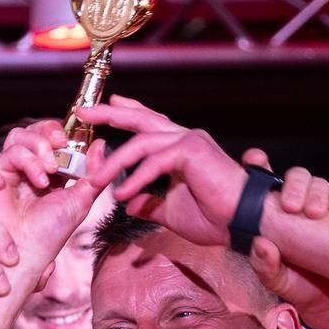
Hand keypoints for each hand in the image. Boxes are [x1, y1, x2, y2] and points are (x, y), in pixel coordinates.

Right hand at [0, 120, 106, 277]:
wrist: (29, 253)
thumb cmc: (51, 233)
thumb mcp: (81, 199)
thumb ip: (93, 173)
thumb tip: (100, 144)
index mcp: (49, 172)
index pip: (51, 138)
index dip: (60, 132)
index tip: (72, 141)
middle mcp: (27, 169)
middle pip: (31, 131)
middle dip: (46, 132)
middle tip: (60, 144)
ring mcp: (9, 173)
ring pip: (16, 138)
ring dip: (36, 148)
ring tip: (49, 173)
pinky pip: (5, 155)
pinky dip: (22, 161)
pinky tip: (36, 181)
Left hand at [78, 95, 245, 246]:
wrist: (244, 221)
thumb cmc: (216, 217)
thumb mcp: (172, 212)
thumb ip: (150, 204)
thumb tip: (129, 203)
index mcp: (180, 148)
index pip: (149, 124)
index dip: (128, 112)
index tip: (108, 107)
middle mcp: (184, 137)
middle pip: (141, 119)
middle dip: (110, 114)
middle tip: (84, 110)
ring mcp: (188, 140)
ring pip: (141, 143)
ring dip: (114, 163)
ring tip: (96, 181)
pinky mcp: (191, 150)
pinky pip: (154, 162)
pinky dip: (136, 178)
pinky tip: (122, 194)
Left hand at [256, 167, 328, 328]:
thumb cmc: (300, 289)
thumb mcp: (277, 282)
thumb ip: (265, 267)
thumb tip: (261, 243)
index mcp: (273, 218)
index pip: (263, 183)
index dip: (259, 166)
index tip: (255, 161)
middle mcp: (297, 209)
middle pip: (297, 178)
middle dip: (294, 185)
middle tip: (292, 206)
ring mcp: (321, 212)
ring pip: (320, 184)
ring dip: (318, 192)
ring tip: (315, 212)